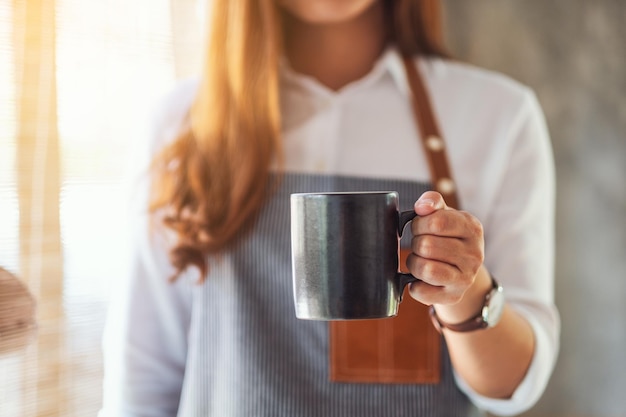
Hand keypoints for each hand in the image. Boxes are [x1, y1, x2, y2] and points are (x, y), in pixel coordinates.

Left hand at [406, 191, 485, 309]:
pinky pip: (421, 291)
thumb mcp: (444, 214)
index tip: (419, 226)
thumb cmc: (447, 236)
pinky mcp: (453, 296)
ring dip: (414, 263)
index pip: (436, 222)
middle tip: (420, 245)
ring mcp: (466, 278)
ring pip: (425, 268)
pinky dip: (413, 285)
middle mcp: (474, 255)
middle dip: (415, 243)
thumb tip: (422, 206)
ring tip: (420, 260)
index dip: (419, 223)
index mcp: (472, 228)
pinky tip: (420, 279)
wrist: (461, 268)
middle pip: (427, 246)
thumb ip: (432, 202)